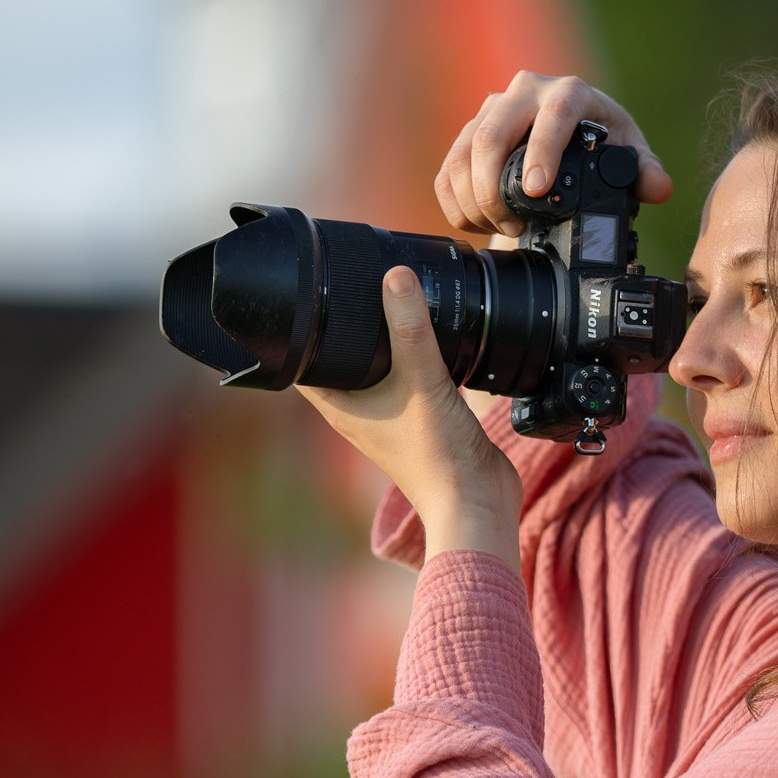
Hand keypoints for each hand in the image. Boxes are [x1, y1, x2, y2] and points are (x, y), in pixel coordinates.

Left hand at [298, 266, 522, 566]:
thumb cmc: (437, 456)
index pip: (302, 362)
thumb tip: (396, 277)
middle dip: (343, 325)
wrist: (477, 500)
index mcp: (342, 406)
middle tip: (352, 284)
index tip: (312, 294)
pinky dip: (414, 354)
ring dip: (381, 339)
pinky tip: (430, 334)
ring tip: (388, 300)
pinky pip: (410, 376)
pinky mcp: (421, 416)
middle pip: (338, 360)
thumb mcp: (422, 380)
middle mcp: (360, 411)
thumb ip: (410, 328)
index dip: (301, 329)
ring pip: (376, 367)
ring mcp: (390, 415)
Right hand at [434, 71, 674, 240]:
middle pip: (492, 133)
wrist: (567, 132)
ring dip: (474, 198)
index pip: (553, 115)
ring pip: (464, 152)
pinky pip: (448, 168)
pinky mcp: (468, 133)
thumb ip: (645, 171)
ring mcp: (491, 110)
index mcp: (569, 93)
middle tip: (513, 225)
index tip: (536, 190)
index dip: (541, 151)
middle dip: (494, 187)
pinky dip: (456, 202)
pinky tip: (476, 223)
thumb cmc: (600, 140)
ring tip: (500, 228)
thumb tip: (657, 187)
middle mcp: (524, 93)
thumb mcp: (627, 152)